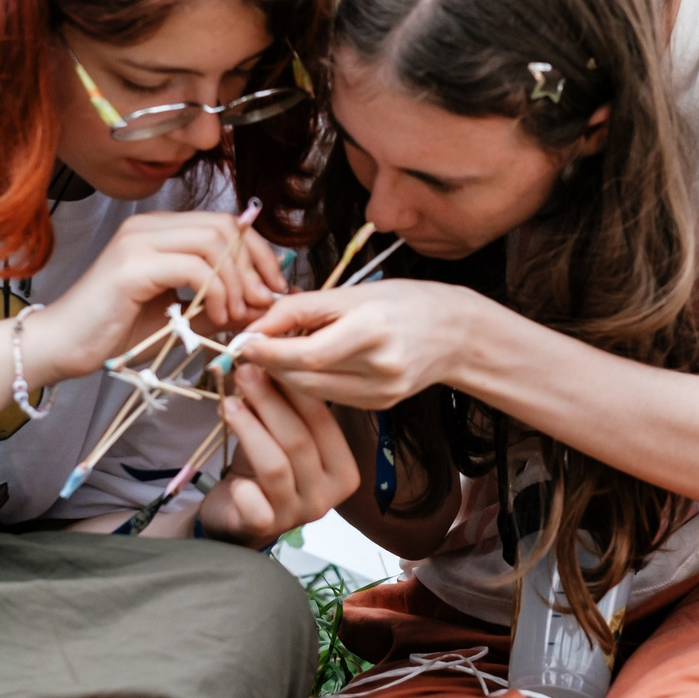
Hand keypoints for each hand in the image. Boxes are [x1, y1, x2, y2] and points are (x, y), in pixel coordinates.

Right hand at [27, 211, 288, 383]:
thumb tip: (263, 302)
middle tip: (263, 304)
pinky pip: (194, 267)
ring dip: (238, 281)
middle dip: (255, 266)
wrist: (62, 347)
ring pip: (213, 241)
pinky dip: (217, 293)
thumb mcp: (180, 315)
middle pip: (225, 226)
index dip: (259, 253)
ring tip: (237, 315)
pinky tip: (216, 318)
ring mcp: (138, 241)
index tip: (275, 288)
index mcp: (160, 230)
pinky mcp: (131, 265)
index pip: (226, 223)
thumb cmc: (116, 333)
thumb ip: (218, 302)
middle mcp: (149, 226)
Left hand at [194, 366, 359, 545]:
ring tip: (229, 403)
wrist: (238, 517)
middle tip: (245, 371)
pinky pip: (255, 506)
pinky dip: (243, 489)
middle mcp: (328, 495)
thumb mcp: (279, 434)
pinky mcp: (265, 529)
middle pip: (299, 441)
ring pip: (275, 466)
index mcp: (343, 470)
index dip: (295, 388)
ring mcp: (298, 514)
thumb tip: (265, 361)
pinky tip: (233, 476)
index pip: (323, 422)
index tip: (270, 358)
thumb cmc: (264, 469)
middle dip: (269, 401)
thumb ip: (281, 405)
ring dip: (249, 429)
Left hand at [225, 279, 477, 408]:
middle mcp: (379, 366)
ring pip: (313, 392)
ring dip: (285, 377)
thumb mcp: (354, 292)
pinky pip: (332, 398)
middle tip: (246, 350)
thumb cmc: (405, 302)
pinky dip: (310, 384)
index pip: (305, 353)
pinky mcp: (380, 405)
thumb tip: (257, 323)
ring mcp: (382, 392)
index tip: (242, 342)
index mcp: (372, 330)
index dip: (267, 351)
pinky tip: (300, 369)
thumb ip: (303, 308)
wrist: (456, 333)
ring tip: (269, 358)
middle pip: (305, 377)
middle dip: (269, 365)